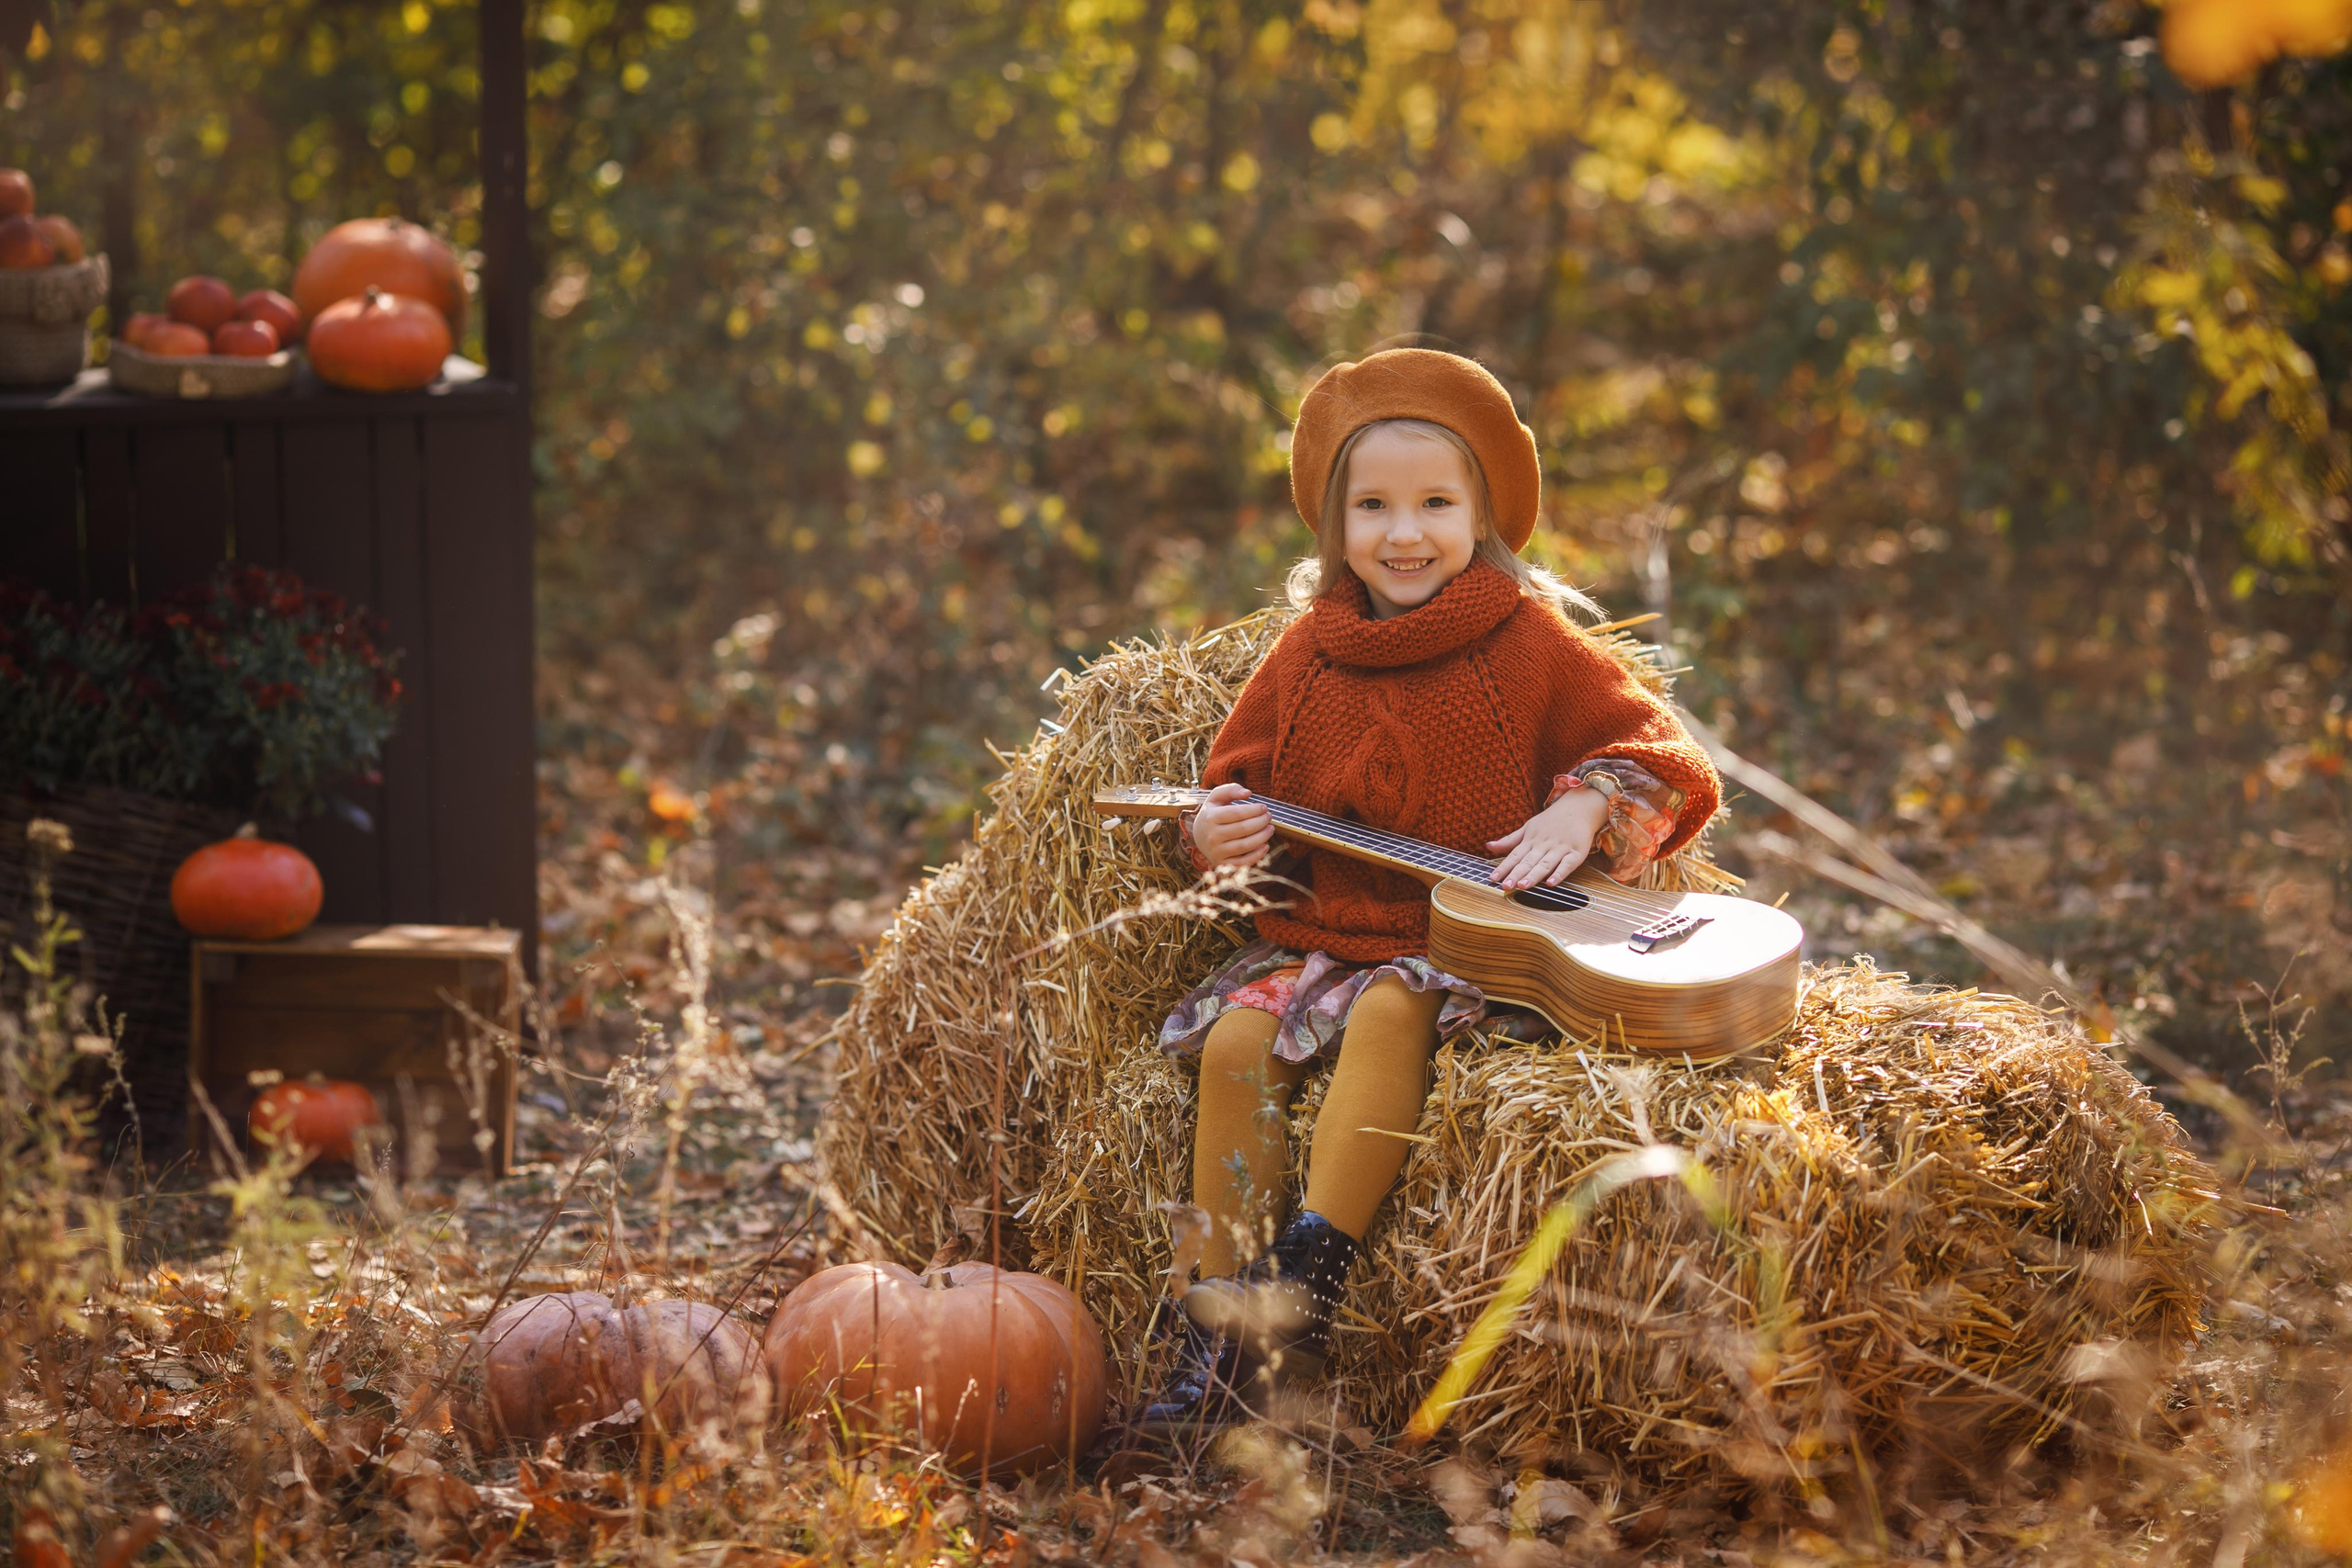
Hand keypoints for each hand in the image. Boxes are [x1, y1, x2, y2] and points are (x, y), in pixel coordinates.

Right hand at [1190, 782, 1274, 867]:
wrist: (1198, 836)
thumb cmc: (1212, 814)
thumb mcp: (1216, 798)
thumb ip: (1230, 789)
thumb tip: (1248, 793)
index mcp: (1210, 817)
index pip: (1237, 813)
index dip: (1254, 810)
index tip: (1264, 808)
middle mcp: (1212, 836)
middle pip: (1243, 829)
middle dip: (1261, 822)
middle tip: (1268, 817)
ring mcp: (1217, 851)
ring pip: (1245, 845)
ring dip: (1262, 837)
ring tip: (1270, 829)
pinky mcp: (1222, 863)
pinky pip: (1242, 862)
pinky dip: (1257, 855)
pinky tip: (1265, 846)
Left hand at [1485, 787, 1608, 888]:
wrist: (1580, 807)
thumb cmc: (1552, 821)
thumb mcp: (1528, 827)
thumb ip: (1510, 840)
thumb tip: (1488, 846)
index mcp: (1531, 840)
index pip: (1514, 855)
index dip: (1504, 867)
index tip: (1493, 878)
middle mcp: (1544, 844)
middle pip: (1528, 861)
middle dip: (1516, 874)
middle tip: (1505, 886)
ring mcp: (1560, 848)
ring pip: (1545, 864)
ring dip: (1534, 875)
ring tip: (1522, 886)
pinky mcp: (1576, 853)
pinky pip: (1567, 865)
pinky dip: (1560, 874)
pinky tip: (1551, 883)